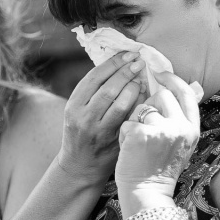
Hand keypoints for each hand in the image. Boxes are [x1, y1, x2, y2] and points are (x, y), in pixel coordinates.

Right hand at [57, 51, 145, 181]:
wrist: (80, 166)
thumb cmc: (83, 132)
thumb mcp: (79, 110)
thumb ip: (94, 91)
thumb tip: (119, 63)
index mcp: (73, 105)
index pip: (95, 78)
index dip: (113, 63)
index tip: (127, 54)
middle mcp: (83, 118)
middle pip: (108, 88)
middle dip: (126, 72)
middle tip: (139, 62)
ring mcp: (99, 131)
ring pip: (120, 104)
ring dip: (134, 87)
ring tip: (142, 78)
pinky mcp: (113, 141)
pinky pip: (130, 118)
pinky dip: (139, 104)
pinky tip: (146, 95)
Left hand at [115, 71, 200, 202]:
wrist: (148, 194)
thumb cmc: (160, 170)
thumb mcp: (181, 144)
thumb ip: (180, 120)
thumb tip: (177, 90)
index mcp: (192, 128)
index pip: (186, 93)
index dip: (172, 79)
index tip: (160, 72)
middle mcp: (180, 127)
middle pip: (161, 95)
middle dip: (148, 105)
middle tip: (145, 125)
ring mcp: (161, 130)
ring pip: (141, 108)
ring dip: (135, 122)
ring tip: (138, 144)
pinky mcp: (140, 134)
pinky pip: (127, 122)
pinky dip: (124, 135)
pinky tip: (129, 150)